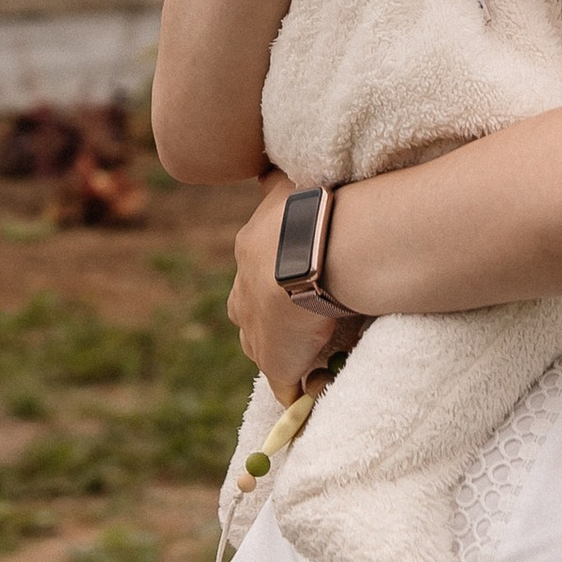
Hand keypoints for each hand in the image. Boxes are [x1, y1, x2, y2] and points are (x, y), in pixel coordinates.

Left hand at [230, 179, 366, 402]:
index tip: (294, 282)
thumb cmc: (302, 213)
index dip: (272, 280)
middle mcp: (244, 297)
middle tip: (300, 318)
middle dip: (268, 319)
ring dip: (284, 351)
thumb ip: (272, 181)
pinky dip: (301, 391)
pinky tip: (317, 390)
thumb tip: (264, 169)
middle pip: (248, 314)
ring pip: (261, 348)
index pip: (252, 274)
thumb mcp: (283, 185)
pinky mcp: (276, 365)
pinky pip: (286, 387)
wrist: (305, 253)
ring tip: (313, 353)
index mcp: (248, 255)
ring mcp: (258, 335)